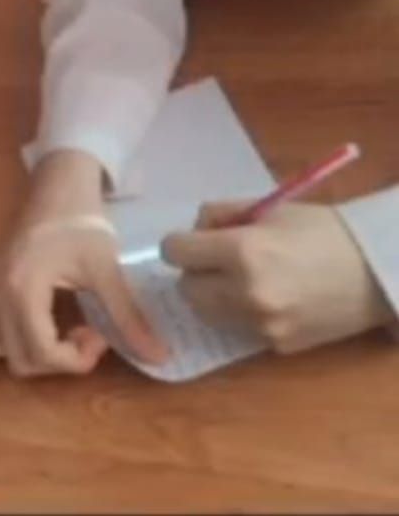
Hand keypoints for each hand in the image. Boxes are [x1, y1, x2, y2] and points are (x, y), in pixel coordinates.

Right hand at [0, 150, 167, 376]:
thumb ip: (129, 317)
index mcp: (24, 290)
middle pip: (19, 360)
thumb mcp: (107, 268)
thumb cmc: (82, 222)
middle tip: (85, 334)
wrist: (59, 186)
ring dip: (23, 352)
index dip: (77, 360)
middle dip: (57, 360)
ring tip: (54, 332)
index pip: (42, 354)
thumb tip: (160, 358)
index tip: (101, 337)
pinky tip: (23, 318)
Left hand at [162, 201, 391, 353]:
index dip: (180, 244)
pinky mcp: (277, 345)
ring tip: (241, 279)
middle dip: (195, 273)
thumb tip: (193, 230)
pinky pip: (239, 328)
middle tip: (218, 261)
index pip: (174, 252)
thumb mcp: (267, 208)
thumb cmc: (321, 230)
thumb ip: (220, 215)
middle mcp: (246, 292)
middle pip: (185, 289)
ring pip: (206, 313)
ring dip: (213, 296)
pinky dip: (242, 314)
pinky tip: (269, 298)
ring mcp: (262, 325)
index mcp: (241, 251)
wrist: (377, 271)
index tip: (193, 242)